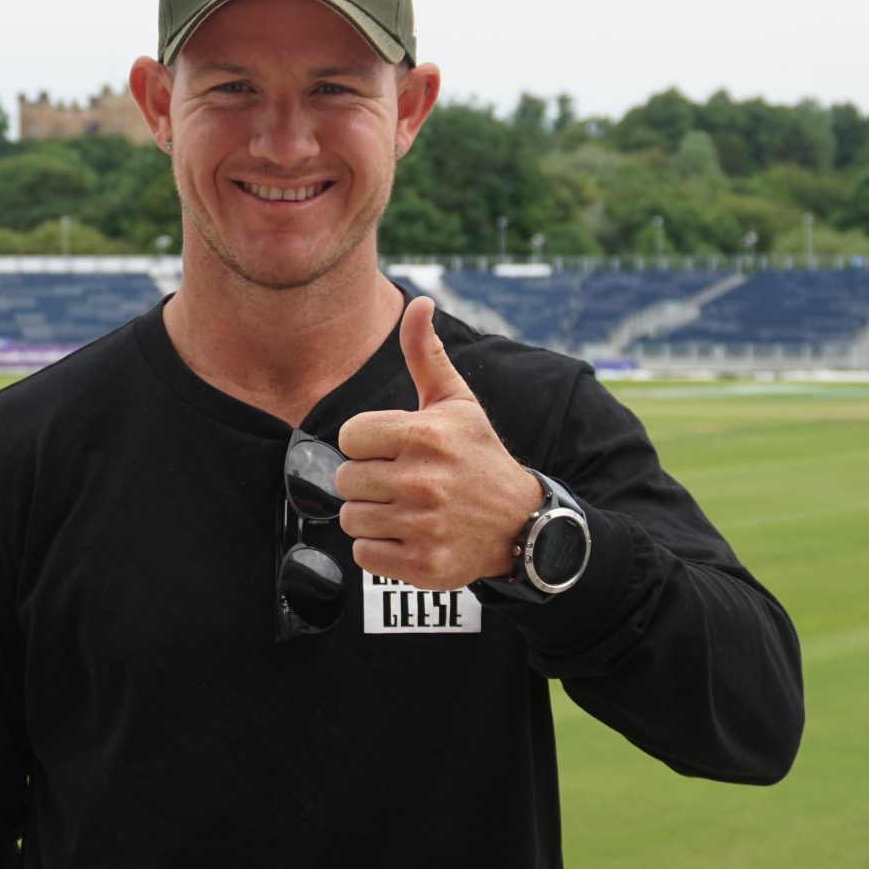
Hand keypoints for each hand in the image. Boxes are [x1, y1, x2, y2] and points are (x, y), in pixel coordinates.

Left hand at [335, 295, 542, 590]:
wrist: (523, 524)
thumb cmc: (478, 456)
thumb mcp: (458, 403)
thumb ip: (427, 354)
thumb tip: (419, 303)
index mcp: (424, 435)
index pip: (348, 437)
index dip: (366, 443)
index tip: (392, 449)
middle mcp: (422, 481)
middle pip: (345, 480)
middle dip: (367, 480)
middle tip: (401, 482)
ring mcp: (423, 526)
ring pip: (351, 518)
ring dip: (371, 516)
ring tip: (405, 509)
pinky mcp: (423, 565)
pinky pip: (363, 555)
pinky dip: (379, 550)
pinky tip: (408, 536)